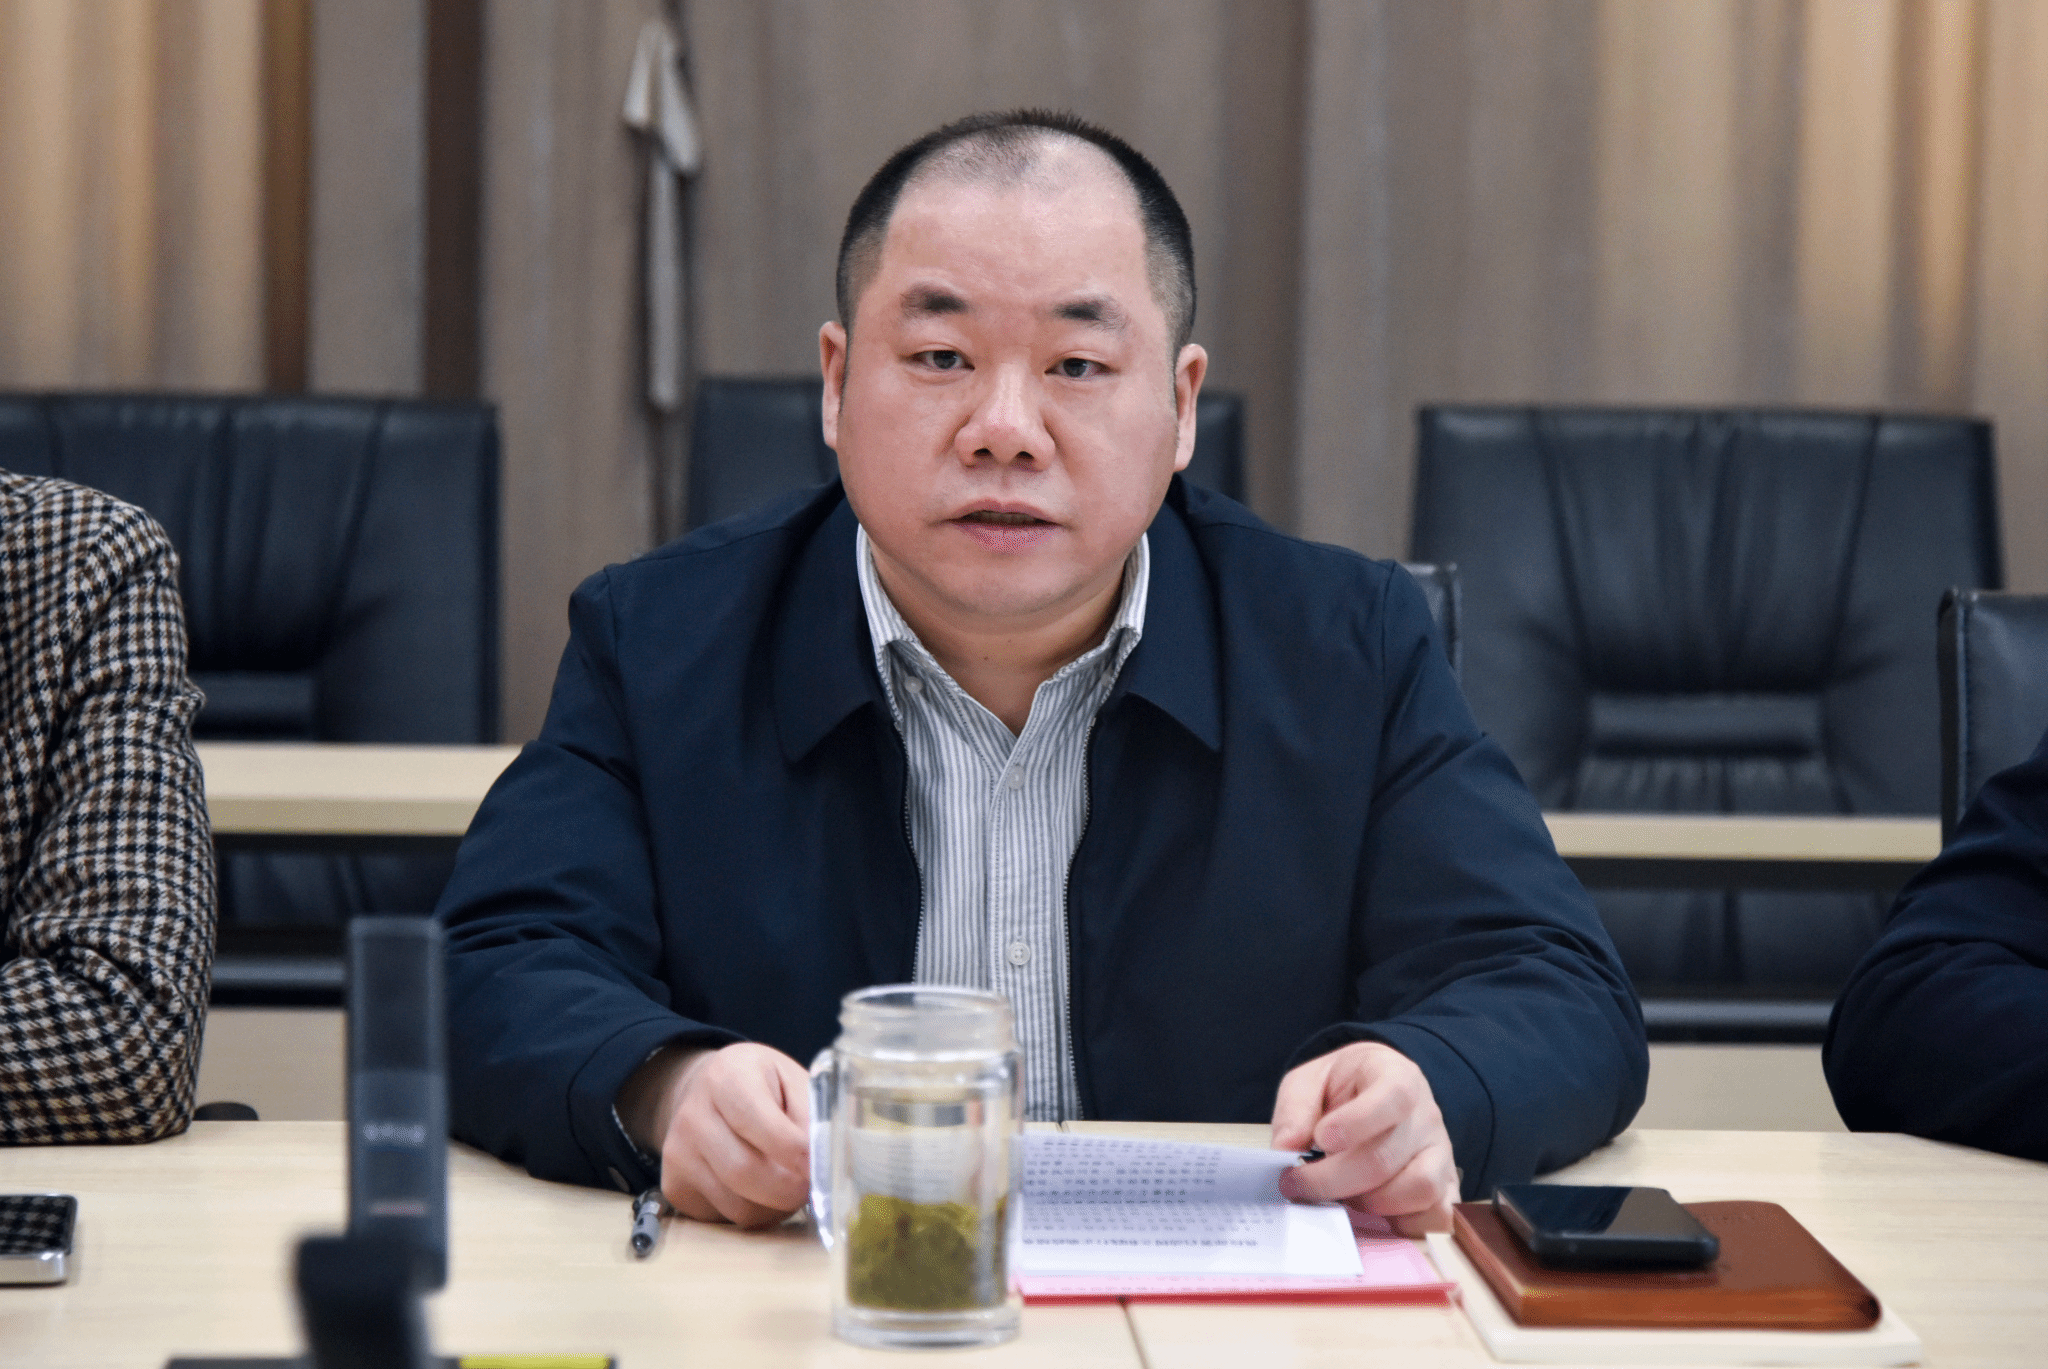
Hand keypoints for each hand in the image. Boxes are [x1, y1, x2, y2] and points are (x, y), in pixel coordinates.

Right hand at [618, 1041, 810, 1227]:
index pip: (762, 1125)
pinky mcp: (675, 1187)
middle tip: (811, 1187)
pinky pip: (724, 1219)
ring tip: (787, 1184)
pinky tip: (760, 1191)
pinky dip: (753, 1213)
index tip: (819, 1164)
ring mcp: (678, 1154)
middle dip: (789, 1190)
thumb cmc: (761, 1086)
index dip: (797, 1152)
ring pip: (738, 1207)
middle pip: (746, 1173)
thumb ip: (811, 1114)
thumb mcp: (792, 1079)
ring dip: (775, 1207)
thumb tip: (823, 1160)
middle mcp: (692, 1116)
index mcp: (727, 1078)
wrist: (706, 1091)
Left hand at [1269, 1040, 1457, 1235]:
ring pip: (1418, 1189)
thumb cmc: (1343, 1087)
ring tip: (1339, 1196)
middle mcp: (1427, 1116)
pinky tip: (1372, 1213)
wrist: (1375, 1092)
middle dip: (1333, 1180)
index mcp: (1397, 1077)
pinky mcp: (1445, 1187)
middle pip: (1386, 1157)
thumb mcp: (1311, 1080)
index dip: (1356, 1122)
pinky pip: (1436, 1215)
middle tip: (1296, 1184)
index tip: (1320, 1139)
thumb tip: (1285, 1148)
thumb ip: (1296, 1108)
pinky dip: (1403, 1223)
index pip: (1392, 1097)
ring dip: (1369, 1203)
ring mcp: (1440, 1154)